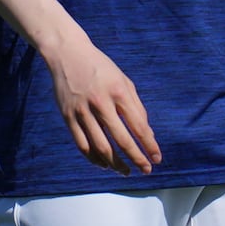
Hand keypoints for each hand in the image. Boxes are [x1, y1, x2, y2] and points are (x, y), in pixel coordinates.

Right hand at [44, 36, 162, 174]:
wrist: (68, 54)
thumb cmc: (101, 68)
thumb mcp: (123, 80)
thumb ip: (135, 106)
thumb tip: (145, 133)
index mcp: (119, 91)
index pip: (138, 125)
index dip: (149, 145)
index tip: (156, 158)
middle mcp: (101, 102)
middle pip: (121, 139)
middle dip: (136, 158)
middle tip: (145, 170)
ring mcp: (83, 111)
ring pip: (100, 147)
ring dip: (115, 164)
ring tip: (125, 171)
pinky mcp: (68, 117)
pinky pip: (82, 145)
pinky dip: (94, 158)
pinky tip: (104, 164)